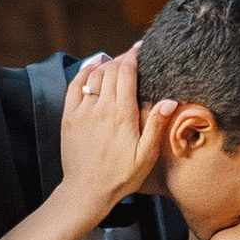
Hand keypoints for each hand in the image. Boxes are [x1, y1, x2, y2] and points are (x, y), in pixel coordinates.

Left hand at [58, 50, 176, 217]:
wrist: (86, 191)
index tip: (141, 48)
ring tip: (117, 61)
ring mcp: (82, 111)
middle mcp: (100, 108)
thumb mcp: (146, 156)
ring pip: (94, 75)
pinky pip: (75, 85)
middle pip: (111, 69)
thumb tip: (170, 100)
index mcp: (122, 115)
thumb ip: (156, 126)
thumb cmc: (120, 176)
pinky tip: (94, 65)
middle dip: (122, 58)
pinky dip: (84, 71)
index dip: (134, 56)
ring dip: (106, 63)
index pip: (126, 73)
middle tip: (132, 55)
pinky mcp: (69, 117)